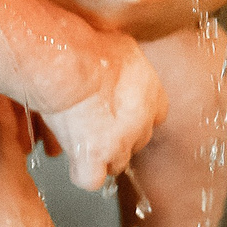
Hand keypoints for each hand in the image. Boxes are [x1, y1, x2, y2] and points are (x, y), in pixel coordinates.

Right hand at [40, 41, 164, 192]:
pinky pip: (91, 179)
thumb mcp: (123, 47)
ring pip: (117, 164)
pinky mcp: (95, 159)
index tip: (119, 113)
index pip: (155, 117)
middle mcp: (142, 124)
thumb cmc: (88, 49)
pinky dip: (82, 172)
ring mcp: (119, 146)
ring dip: (102, 157)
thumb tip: (121, 61)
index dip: (135, 118)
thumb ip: (129, 66)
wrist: (71, 66)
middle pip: (137, 142)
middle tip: (96, 125)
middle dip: (119, 138)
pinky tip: (73, 158)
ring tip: (82, 141)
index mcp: (153, 96)